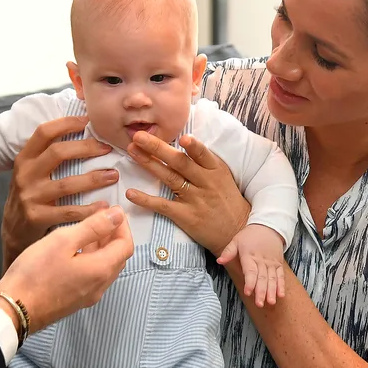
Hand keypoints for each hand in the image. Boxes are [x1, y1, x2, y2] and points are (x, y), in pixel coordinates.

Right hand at [0, 205, 133, 331]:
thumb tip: (117, 215)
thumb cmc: (36, 272)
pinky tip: (75, 250)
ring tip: (87, 229)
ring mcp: (87, 296)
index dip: (122, 226)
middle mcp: (100, 286)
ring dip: (102, 247)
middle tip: (101, 216)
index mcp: (101, 270)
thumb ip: (93, 227)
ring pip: (105, 267)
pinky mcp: (75, 300)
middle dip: (114, 235)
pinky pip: (93, 276)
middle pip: (118, 257)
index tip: (112, 210)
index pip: (126, 245)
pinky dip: (91, 259)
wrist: (14, 308)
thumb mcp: (63, 241)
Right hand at [2, 115, 119, 267]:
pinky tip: (104, 206)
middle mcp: (25, 174)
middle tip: (108, 148)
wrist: (13, 230)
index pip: (44, 132)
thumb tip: (82, 129)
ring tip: (113, 175)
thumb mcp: (32, 171)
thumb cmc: (31, 194)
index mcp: (24, 158)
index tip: (88, 121)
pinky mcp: (37, 217)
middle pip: (57, 152)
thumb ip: (49, 154)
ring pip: (66, 184)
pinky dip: (89, 209)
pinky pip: (68, 211)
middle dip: (86, 148)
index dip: (66, 123)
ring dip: (94, 179)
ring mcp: (30, 196)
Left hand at [124, 132, 249, 254]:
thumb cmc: (227, 199)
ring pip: (169, 178)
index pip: (203, 155)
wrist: (237, 231)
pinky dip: (146, 200)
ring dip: (148, 164)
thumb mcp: (222, 176)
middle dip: (158, 147)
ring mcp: (195, 199)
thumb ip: (204, 161)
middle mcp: (205, 182)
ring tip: (132, 152)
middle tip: (138, 136)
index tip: (182, 137)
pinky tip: (130, 193)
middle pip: (180, 163)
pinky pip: (163, 206)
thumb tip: (182, 140)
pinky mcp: (186, 216)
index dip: (193, 146)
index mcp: (215, 169)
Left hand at [217, 224, 285, 306]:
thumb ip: (228, 252)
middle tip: (259, 303)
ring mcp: (271, 263)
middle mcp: (261, 261)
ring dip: (272, 291)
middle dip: (261, 292)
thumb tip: (219, 261)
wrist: (268, 227)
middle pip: (262, 278)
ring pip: (272, 279)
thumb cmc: (249, 235)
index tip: (248, 292)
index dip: (250, 282)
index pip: (250, 271)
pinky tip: (281, 295)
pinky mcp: (278, 264)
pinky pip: (280, 276)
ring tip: (271, 302)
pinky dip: (281, 285)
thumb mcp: (236, 240)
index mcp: (249, 256)